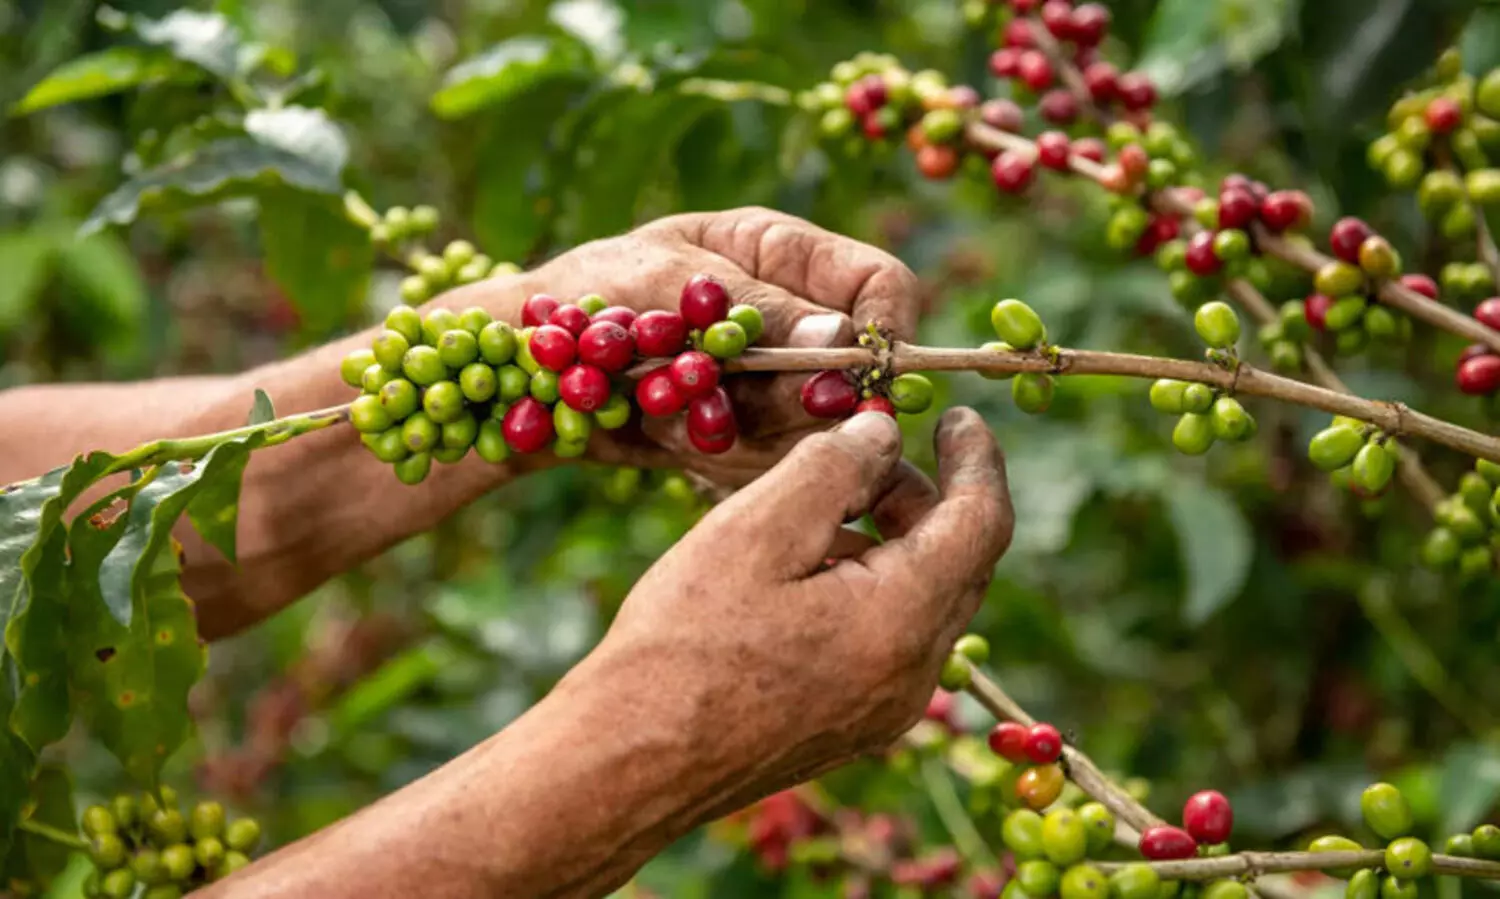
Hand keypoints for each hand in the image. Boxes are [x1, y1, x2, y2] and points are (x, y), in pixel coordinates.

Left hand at [487, 207, 921, 485]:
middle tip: (733, 405)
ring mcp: (770, 383)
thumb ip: (756, 309)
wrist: (522, 371)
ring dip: (752, 433)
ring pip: (816, 427)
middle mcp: (792, 318)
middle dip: (804, 400)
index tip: (858, 378)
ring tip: (672, 411)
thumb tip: (845, 338)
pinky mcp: (746, 436)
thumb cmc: (586, 296)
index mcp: (783, 252)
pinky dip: (723, 459)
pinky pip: (770, 464)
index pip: (881, 284)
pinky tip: (668, 438)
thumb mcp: (666, 282)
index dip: (885, 331)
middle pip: (857, 370)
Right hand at [574, 407, 1012, 819]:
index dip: (977, 459)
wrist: (629, 763)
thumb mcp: (756, 529)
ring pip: (923, 601)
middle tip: (864, 453)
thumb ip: (834, 467)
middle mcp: (913, 675)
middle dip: (924, 497)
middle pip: (958, 563)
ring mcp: (885, 710)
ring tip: (813, 510)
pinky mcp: (851, 727)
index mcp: (903, 621)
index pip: (982, 523)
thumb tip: (884, 434)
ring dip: (891, 541)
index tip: (955, 415)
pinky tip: (799, 573)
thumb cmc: (683, 642)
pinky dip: (868, 587)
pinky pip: (889, 639)